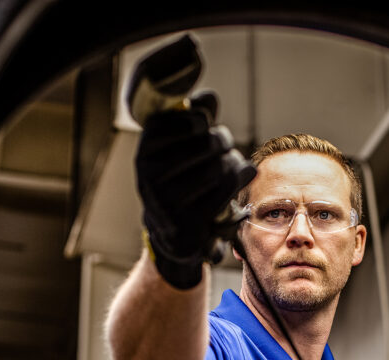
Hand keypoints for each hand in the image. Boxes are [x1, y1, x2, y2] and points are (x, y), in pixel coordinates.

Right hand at [135, 90, 255, 288]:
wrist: (174, 232)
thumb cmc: (182, 180)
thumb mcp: (182, 147)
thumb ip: (194, 118)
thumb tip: (207, 98)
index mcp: (146, 151)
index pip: (179, 121)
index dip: (199, 118)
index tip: (203, 125)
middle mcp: (150, 175)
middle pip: (209, 142)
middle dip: (224, 142)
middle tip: (226, 147)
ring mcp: (167, 200)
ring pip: (221, 167)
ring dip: (236, 163)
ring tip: (234, 165)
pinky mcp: (188, 220)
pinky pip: (226, 191)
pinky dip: (240, 180)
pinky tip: (242, 176)